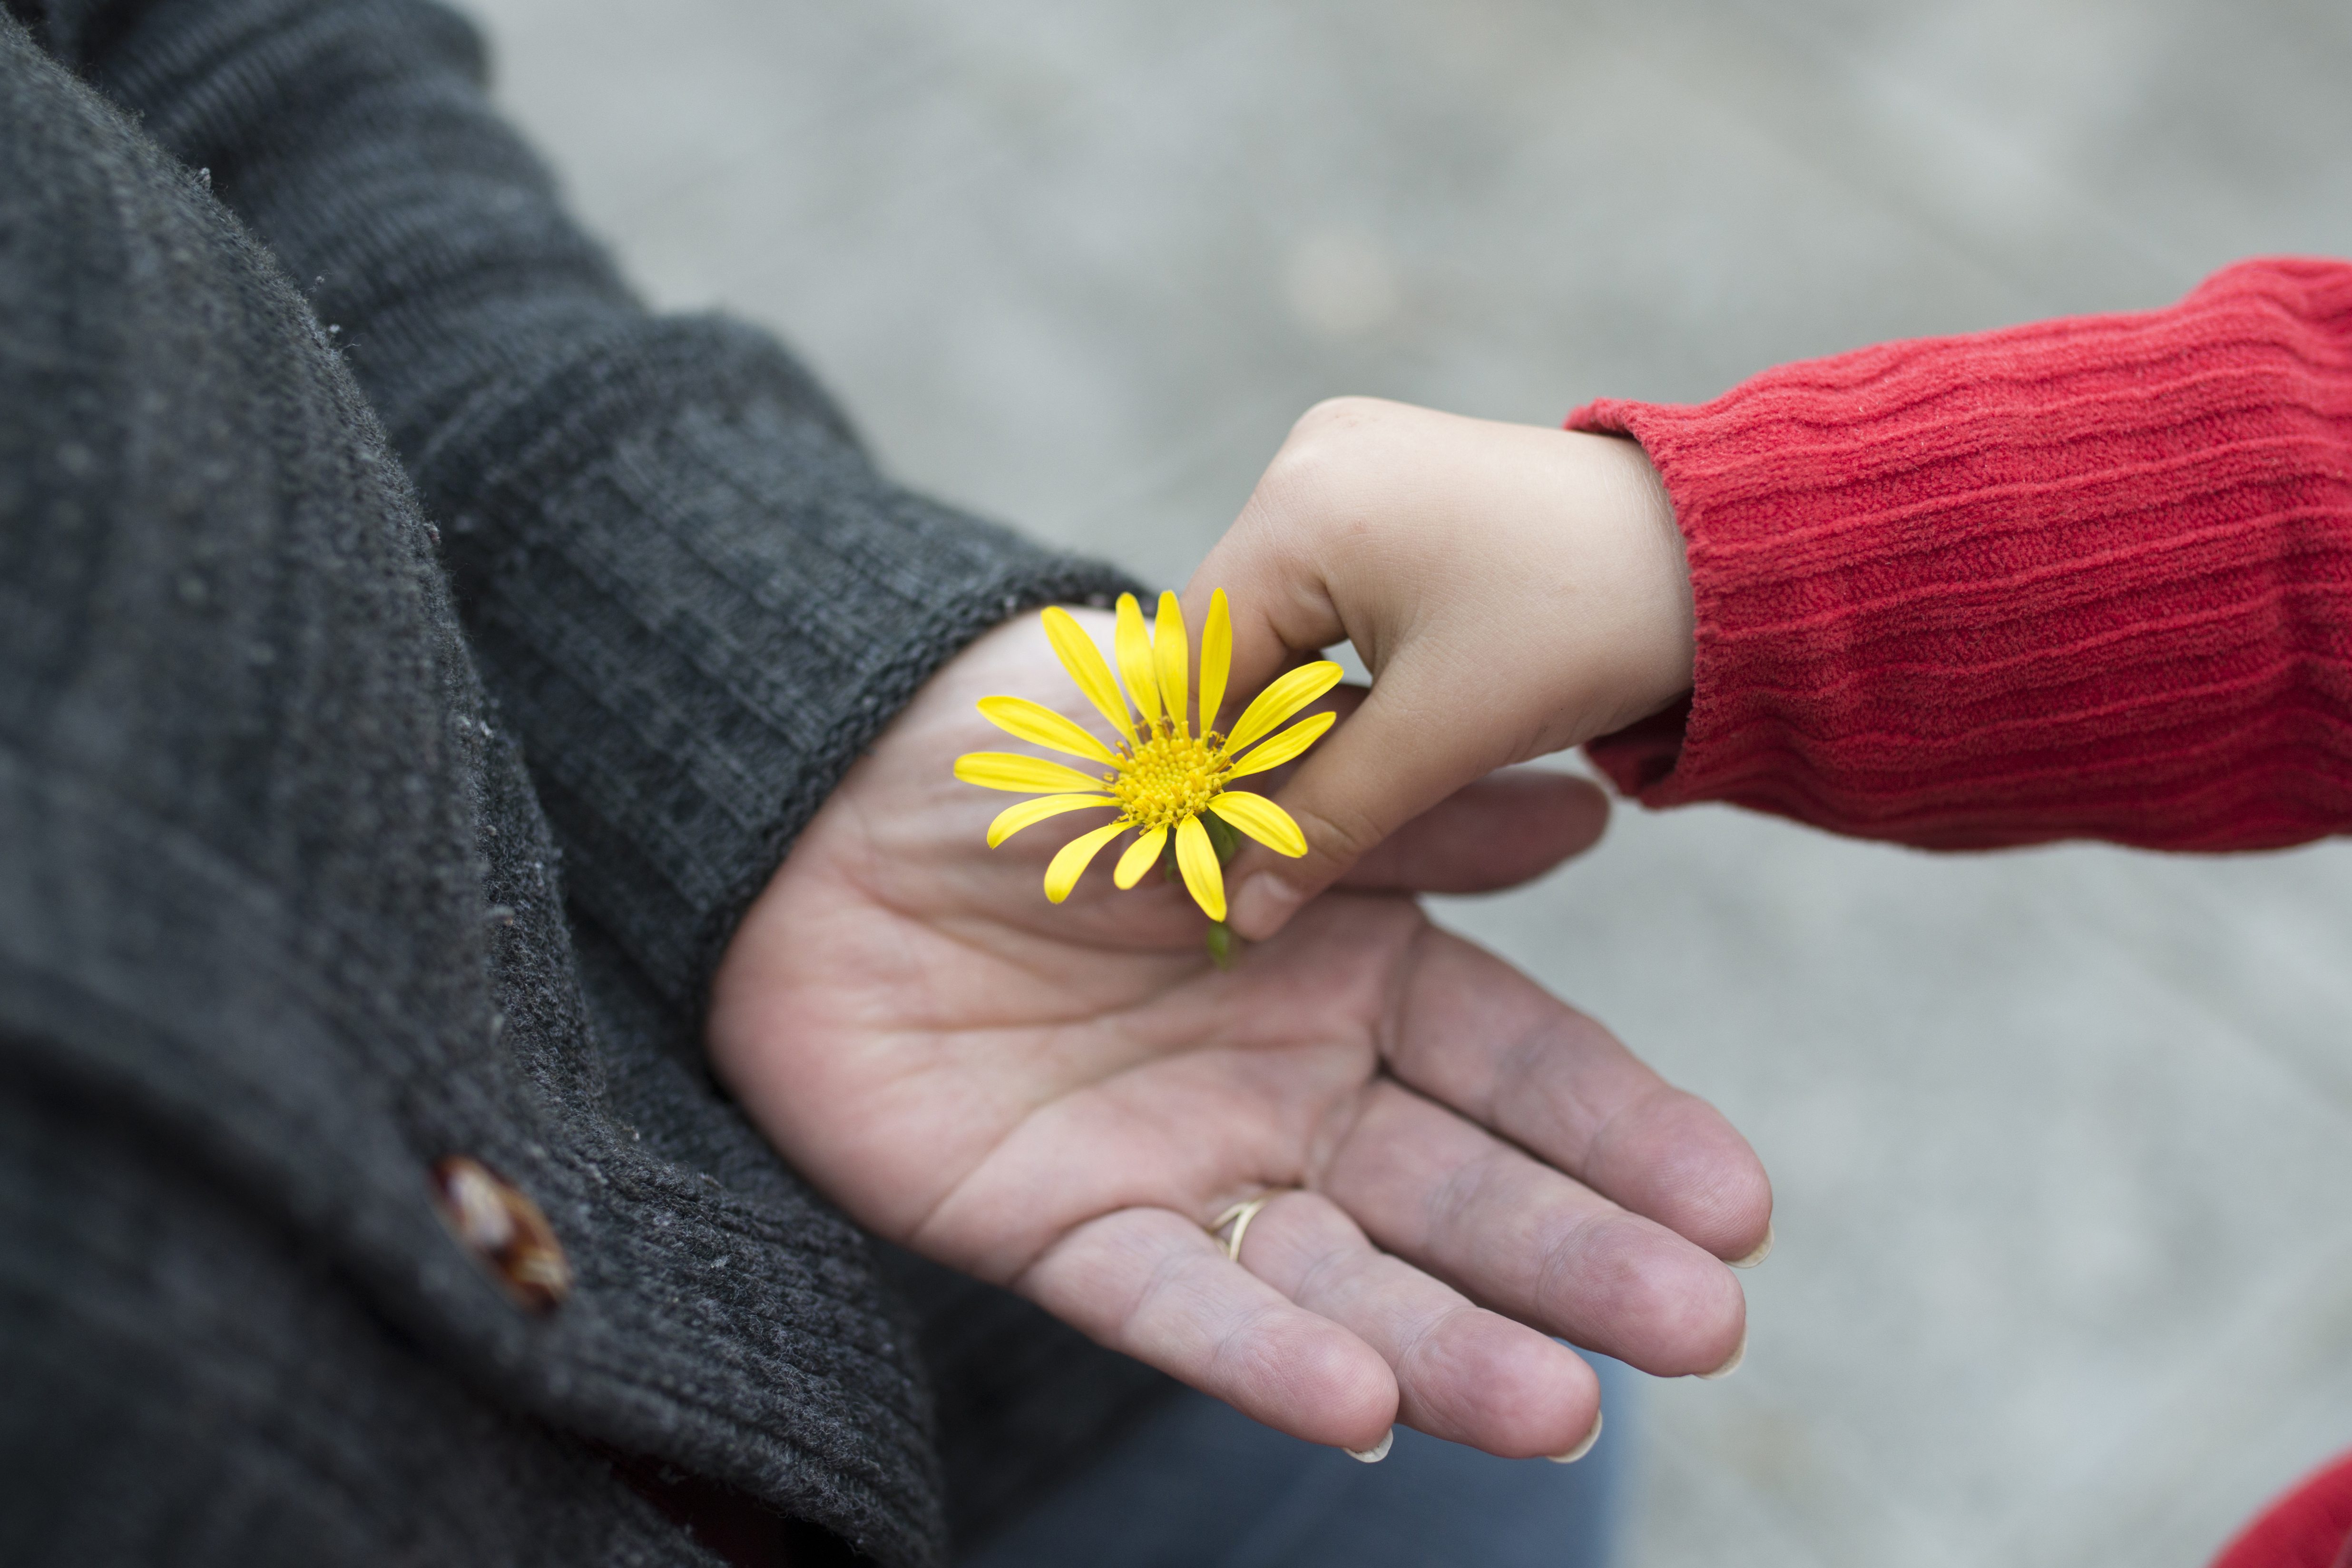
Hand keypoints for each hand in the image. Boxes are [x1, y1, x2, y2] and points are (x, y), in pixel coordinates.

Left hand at [708, 612, 1765, 1459]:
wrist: (823, 805)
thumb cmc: (1041, 758)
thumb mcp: (1229, 752)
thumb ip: (1399, 805)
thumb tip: (1588, 818)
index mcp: (1350, 968)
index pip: (1516, 1065)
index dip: (1622, 1133)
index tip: (1737, 1205)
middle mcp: (1289, 1086)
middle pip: (1456, 1194)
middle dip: (1577, 1262)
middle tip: (1701, 1333)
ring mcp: (1185, 1166)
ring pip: (1338, 1276)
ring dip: (1449, 1346)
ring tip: (1564, 1410)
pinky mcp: (1062, 1230)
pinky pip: (1172, 1302)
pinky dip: (1257, 1355)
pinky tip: (1360, 1407)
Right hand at [1184, 396, 1696, 938]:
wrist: (1724, 550)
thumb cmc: (1586, 627)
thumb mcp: (1441, 738)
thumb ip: (1325, 824)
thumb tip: (1239, 914)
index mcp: (1303, 507)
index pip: (1195, 660)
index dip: (1194, 765)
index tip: (1200, 855)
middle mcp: (1307, 460)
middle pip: (1227, 632)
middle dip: (1240, 736)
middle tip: (1249, 838)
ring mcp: (1345, 456)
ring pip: (1272, 615)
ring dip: (1286, 701)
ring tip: (1308, 785)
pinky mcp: (1386, 476)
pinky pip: (1318, 584)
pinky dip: (1326, 658)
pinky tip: (1358, 714)